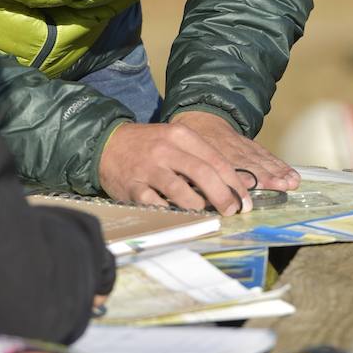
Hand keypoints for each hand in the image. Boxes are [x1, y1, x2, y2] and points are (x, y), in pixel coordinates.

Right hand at [98, 121, 254, 214]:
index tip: (245, 201)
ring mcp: (148, 169)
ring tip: (206, 213)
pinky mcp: (133, 187)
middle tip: (232, 211)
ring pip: (180, 191)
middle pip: (202, 174)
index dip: (234, 183)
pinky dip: (171, 213)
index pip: (216, 160)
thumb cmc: (149, 145)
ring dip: (198, 206)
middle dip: (223, 196)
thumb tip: (231, 186)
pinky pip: (156, 205)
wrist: (107, 143)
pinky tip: (180, 216)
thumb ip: (199, 158)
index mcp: (180, 135)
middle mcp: (165, 149)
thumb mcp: (175, 140)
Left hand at [169, 111, 300, 192]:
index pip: (225, 169)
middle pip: (249, 165)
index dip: (238, 181)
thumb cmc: (189, 145)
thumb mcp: (183, 157)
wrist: (200, 116)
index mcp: (209, 154)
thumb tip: (196, 193)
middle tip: (281, 186)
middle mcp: (229, 150)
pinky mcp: (251, 145)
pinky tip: (291, 174)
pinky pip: (266, 155)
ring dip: (277, 171)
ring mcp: (242, 146)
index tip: (250, 191)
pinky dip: (279, 165)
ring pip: (261, 159)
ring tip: (291, 182)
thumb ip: (190, 175)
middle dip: (267, 176)